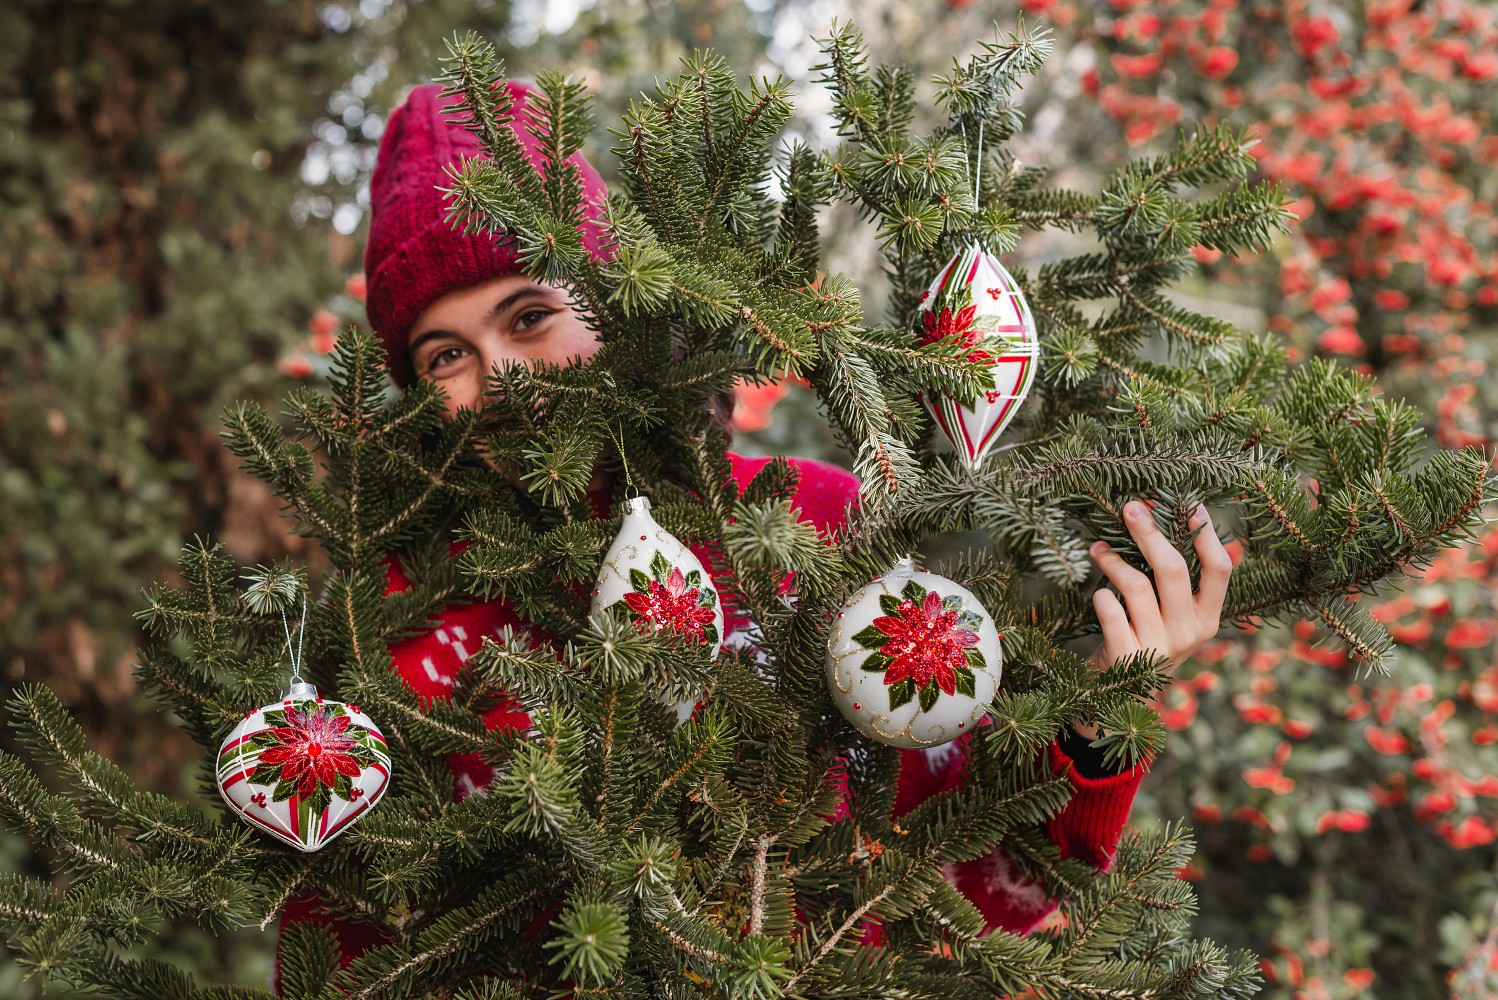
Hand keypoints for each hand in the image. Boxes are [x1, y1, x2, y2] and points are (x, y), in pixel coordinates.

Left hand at [1076, 499, 1232, 737]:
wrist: (1120, 697)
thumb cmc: (1146, 640)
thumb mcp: (1172, 616)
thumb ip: (1175, 580)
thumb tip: (1158, 516)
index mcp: (1209, 617)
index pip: (1220, 568)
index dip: (1206, 532)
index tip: (1189, 502)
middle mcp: (1190, 632)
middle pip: (1173, 569)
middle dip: (1149, 532)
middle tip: (1129, 508)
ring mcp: (1159, 647)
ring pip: (1137, 586)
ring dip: (1113, 561)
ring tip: (1097, 549)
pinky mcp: (1127, 658)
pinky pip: (1111, 611)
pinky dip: (1101, 595)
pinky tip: (1098, 592)